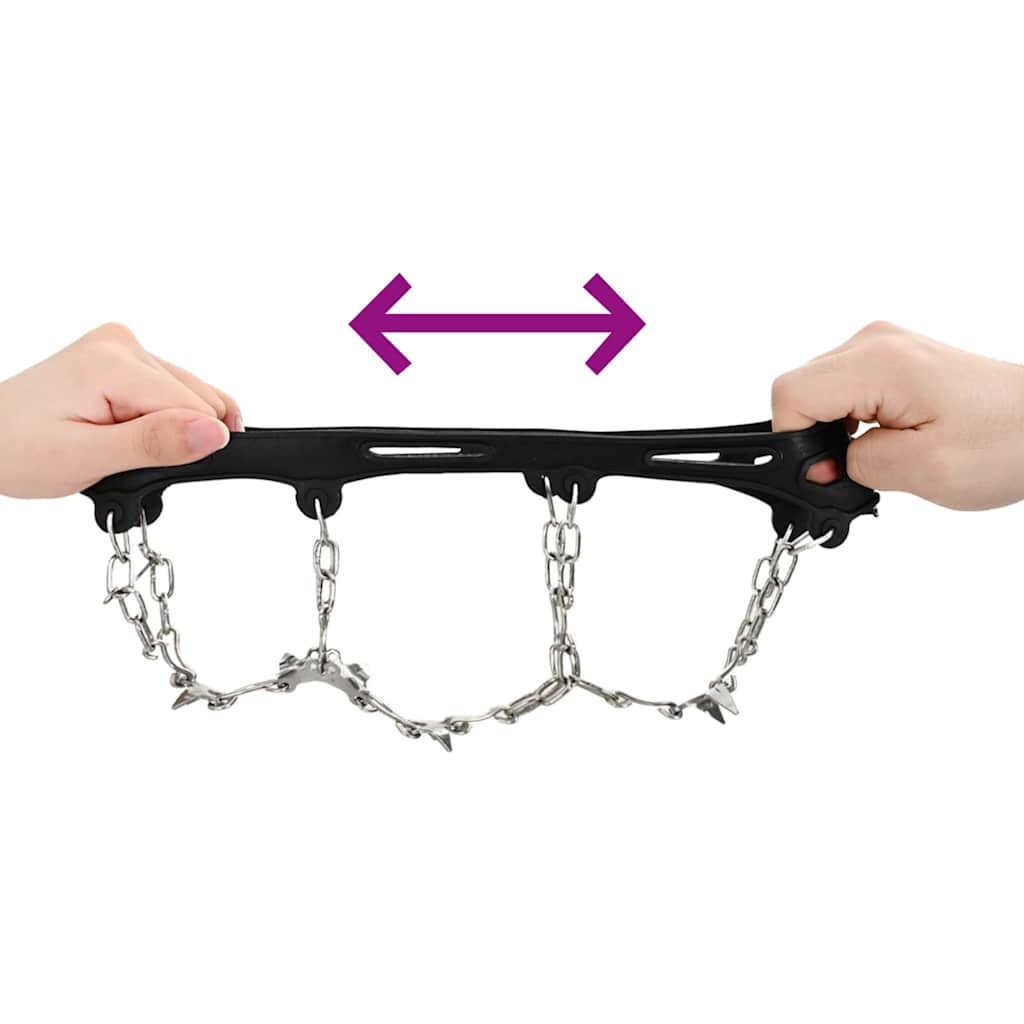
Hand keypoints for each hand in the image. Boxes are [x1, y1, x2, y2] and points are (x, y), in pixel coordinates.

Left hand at [0, 323, 241, 498]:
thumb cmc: (18, 449)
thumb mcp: (85, 458)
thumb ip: (155, 444)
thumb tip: (214, 433)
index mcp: (112, 361)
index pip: (195, 408)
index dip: (181, 447)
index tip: (140, 463)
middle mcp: (123, 343)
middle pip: (199, 400)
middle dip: (174, 438)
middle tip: (121, 455)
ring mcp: (125, 346)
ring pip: (193, 398)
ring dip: (168, 430)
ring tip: (118, 442)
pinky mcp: (127, 357)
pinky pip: (176, 391)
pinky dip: (164, 419)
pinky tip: (131, 429)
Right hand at [771, 321, 1023, 509]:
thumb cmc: (1009, 440)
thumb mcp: (926, 470)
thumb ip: (855, 467)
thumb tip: (820, 468)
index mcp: (879, 362)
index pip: (789, 395)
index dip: (795, 442)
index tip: (827, 470)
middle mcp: (874, 342)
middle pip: (798, 390)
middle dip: (813, 438)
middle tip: (857, 468)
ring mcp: (882, 345)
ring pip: (816, 391)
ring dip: (832, 430)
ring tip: (878, 452)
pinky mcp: (890, 357)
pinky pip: (840, 388)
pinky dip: (847, 420)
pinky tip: (880, 437)